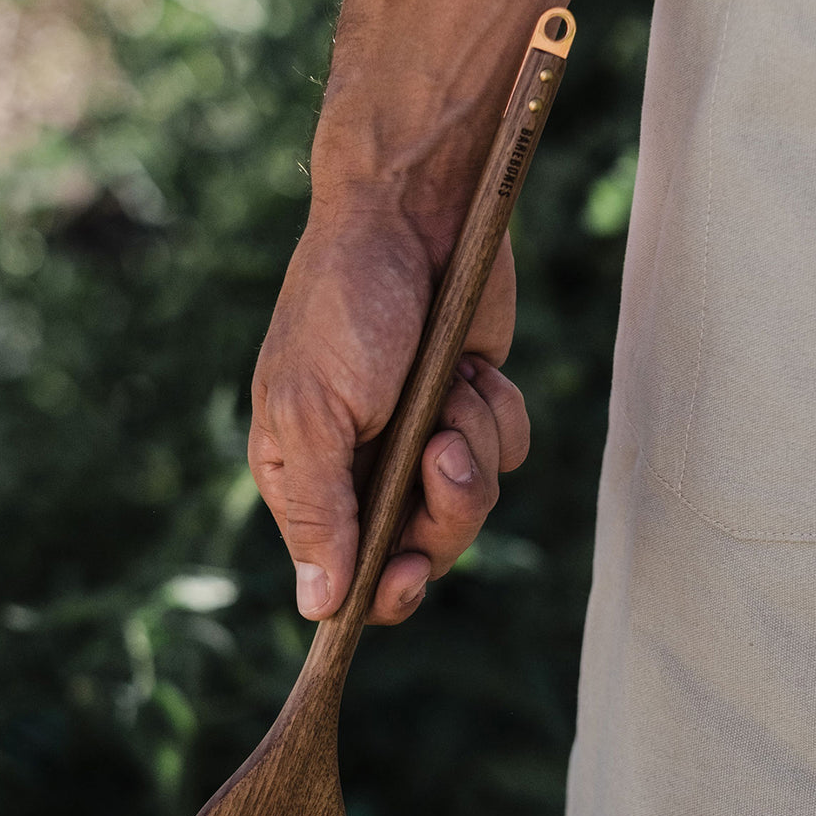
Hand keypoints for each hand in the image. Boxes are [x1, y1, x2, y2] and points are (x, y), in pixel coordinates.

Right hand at [248, 205, 528, 624]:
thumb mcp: (312, 413)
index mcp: (307, 478)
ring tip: (453, 389)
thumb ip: (316, 512)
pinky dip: (501, 414)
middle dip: (446, 507)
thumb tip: (317, 604)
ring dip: (473, 447)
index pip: (346, 575)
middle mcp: (365, 470)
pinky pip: (508, 452)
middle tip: (443, 449)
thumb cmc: (343, 306)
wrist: (413, 211)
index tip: (410, 570)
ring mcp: (422, 440)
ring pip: (474, 503)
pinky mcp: (472, 408)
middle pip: (424, 549)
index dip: (384, 591)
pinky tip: (473, 367)